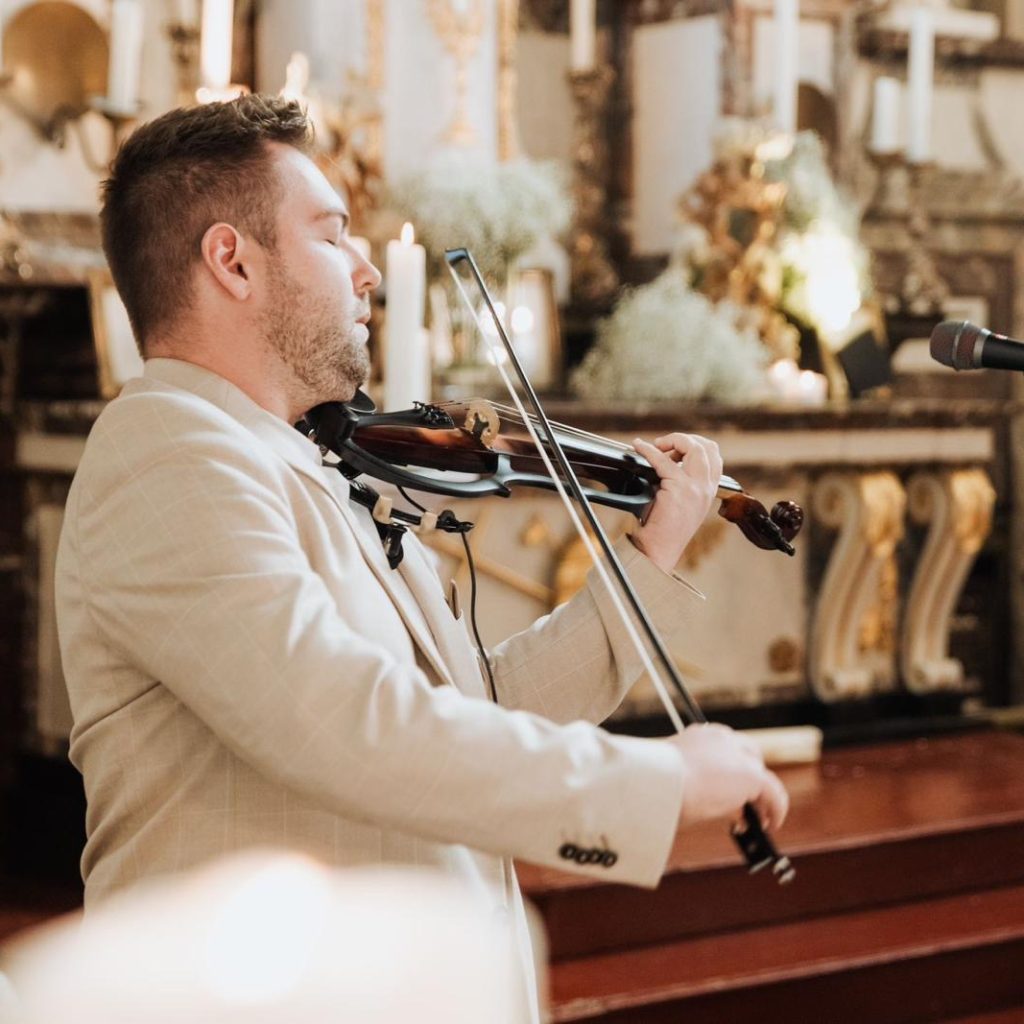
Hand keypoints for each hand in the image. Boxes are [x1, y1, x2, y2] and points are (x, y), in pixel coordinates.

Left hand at [630, 433, 722, 572]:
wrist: (659, 550)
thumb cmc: (663, 530)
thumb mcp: (681, 504)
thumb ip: (681, 482)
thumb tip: (664, 460)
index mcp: (709, 491)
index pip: (714, 456)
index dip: (696, 445)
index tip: (675, 448)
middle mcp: (707, 488)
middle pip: (707, 447)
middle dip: (685, 439)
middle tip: (664, 444)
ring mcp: (696, 488)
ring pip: (694, 447)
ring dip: (673, 440)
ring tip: (656, 445)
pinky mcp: (679, 489)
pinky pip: (663, 460)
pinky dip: (649, 450)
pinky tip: (639, 448)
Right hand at [667, 723, 789, 831]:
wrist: (658, 783)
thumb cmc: (655, 786)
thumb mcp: (674, 778)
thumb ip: (691, 782)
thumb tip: (701, 804)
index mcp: (699, 736)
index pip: (726, 749)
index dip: (731, 771)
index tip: (728, 793)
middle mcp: (721, 739)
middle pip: (749, 757)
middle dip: (749, 783)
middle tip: (743, 808)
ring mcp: (738, 755)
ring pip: (760, 776)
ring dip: (761, 799)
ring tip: (757, 821)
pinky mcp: (751, 775)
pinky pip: (773, 794)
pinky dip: (775, 810)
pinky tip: (770, 825)